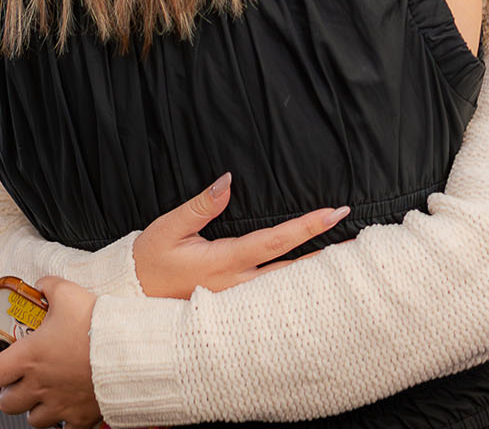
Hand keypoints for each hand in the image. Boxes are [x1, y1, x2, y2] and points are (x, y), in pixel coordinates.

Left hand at [0, 276, 99, 427]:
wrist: (130, 350)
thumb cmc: (98, 325)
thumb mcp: (69, 294)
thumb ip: (49, 287)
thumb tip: (42, 284)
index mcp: (29, 359)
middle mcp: (39, 386)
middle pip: (6, 403)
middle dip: (8, 392)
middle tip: (17, 380)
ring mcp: (59, 404)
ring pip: (32, 419)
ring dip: (33, 408)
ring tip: (43, 394)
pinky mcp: (81, 415)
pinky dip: (64, 421)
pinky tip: (69, 407)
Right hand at [133, 171, 348, 297]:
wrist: (130, 298)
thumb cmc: (148, 261)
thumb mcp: (168, 227)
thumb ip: (201, 205)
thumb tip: (228, 180)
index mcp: (223, 262)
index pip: (275, 241)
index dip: (306, 227)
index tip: (335, 213)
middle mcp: (235, 285)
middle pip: (292, 272)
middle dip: (326, 257)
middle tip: (359, 243)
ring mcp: (235, 301)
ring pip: (284, 289)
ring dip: (314, 274)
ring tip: (346, 260)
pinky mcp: (232, 308)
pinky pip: (270, 299)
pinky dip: (294, 288)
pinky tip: (311, 282)